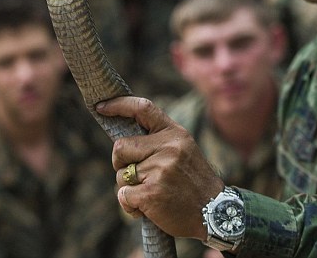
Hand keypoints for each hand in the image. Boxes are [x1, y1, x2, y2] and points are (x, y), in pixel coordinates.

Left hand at [97, 96, 224, 239]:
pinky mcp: (152, 192)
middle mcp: (168, 147)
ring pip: (121, 175)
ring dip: (129, 188)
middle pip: (120, 147)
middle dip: (120, 164)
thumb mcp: (183, 150)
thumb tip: (122, 140)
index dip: (118, 105)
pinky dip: (130, 206)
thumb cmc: (193, 182)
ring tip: (151, 194)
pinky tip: (147, 209)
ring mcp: (160, 169)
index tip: (101, 107)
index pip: (143, 108)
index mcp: (175, 133)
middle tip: (136, 176)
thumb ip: (158, 141)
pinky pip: (123, 195)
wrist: (216, 212)